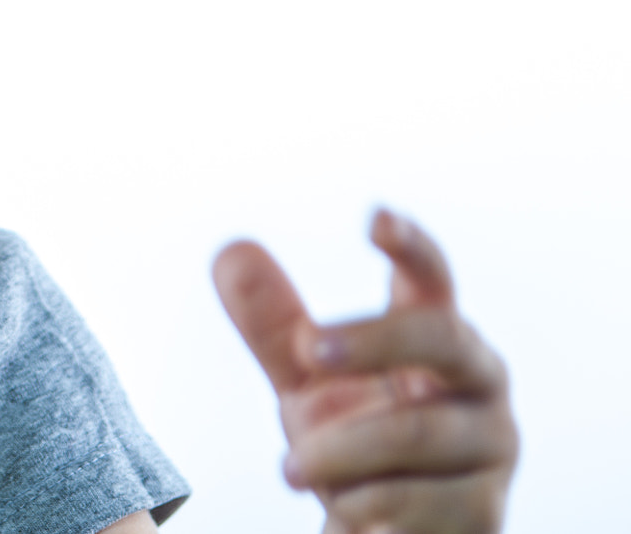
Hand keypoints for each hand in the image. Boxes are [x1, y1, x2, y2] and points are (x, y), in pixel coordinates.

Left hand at [214, 212, 516, 533]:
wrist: (389, 533)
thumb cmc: (357, 441)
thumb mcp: (307, 381)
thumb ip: (272, 322)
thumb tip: (229, 251)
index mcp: (436, 336)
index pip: (432, 280)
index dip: (411, 246)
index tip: (374, 218)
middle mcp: (477, 382)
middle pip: (443, 337)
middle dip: (374, 340)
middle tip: (307, 350)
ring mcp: (490, 447)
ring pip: (419, 432)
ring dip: (342, 452)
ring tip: (291, 470)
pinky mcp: (486, 510)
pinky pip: (424, 503)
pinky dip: (369, 508)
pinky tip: (344, 517)